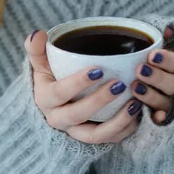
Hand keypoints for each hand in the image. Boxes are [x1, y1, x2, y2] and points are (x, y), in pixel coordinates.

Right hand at [25, 30, 141, 143]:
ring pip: (95, 134)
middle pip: (77, 114)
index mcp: (45, 98)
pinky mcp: (90, 138)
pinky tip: (137, 114)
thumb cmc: (50, 77)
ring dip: (117, 121)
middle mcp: (57, 118)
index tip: (98, 70)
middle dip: (99, 101)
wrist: (53, 104)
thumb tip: (38, 34)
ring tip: (134, 103)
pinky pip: (109, 140)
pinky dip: (125, 129)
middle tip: (119, 84)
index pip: (59, 93)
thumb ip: (36, 48)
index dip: (78, 83)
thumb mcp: (40, 63)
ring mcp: (74, 131)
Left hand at [131, 27, 173, 123]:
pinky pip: (158, 120)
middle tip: (140, 70)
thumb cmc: (124, 61)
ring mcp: (161, 102)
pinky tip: (153, 117)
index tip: (152, 55)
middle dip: (157, 77)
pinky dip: (158, 118)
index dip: (166, 59)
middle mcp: (166, 86)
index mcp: (165, 68)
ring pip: (164, 102)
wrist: (110, 84)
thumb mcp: (133, 46)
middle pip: (172, 83)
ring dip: (152, 95)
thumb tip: (167, 29)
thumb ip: (147, 37)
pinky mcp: (151, 117)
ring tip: (135, 87)